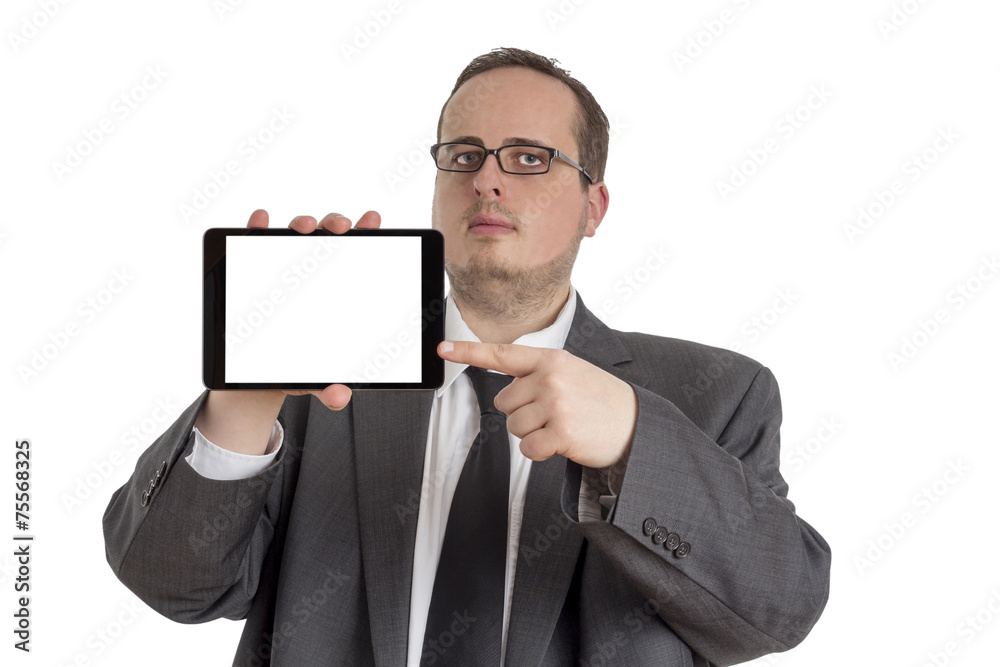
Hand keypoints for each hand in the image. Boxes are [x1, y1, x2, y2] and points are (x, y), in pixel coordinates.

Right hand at [248, 208, 381, 411]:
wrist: (259, 374)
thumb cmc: (298, 365)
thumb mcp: (317, 378)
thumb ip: (330, 388)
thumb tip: (340, 397)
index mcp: (337, 287)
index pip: (357, 253)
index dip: (367, 233)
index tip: (374, 221)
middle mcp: (312, 270)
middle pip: (327, 236)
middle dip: (335, 224)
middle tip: (340, 228)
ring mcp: (283, 267)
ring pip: (294, 235)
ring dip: (301, 223)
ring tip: (304, 227)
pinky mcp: (252, 270)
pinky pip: (252, 243)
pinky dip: (256, 227)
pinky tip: (260, 221)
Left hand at [438, 341, 637, 468]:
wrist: (636, 425)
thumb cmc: (600, 401)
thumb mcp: (572, 373)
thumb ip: (540, 374)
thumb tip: (505, 392)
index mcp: (552, 360)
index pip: (502, 354)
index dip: (468, 351)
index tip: (442, 349)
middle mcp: (551, 378)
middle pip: (504, 402)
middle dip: (523, 413)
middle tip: (554, 414)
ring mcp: (556, 404)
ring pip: (514, 427)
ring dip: (533, 433)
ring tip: (562, 426)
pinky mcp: (561, 432)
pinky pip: (527, 448)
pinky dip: (541, 452)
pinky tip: (562, 443)